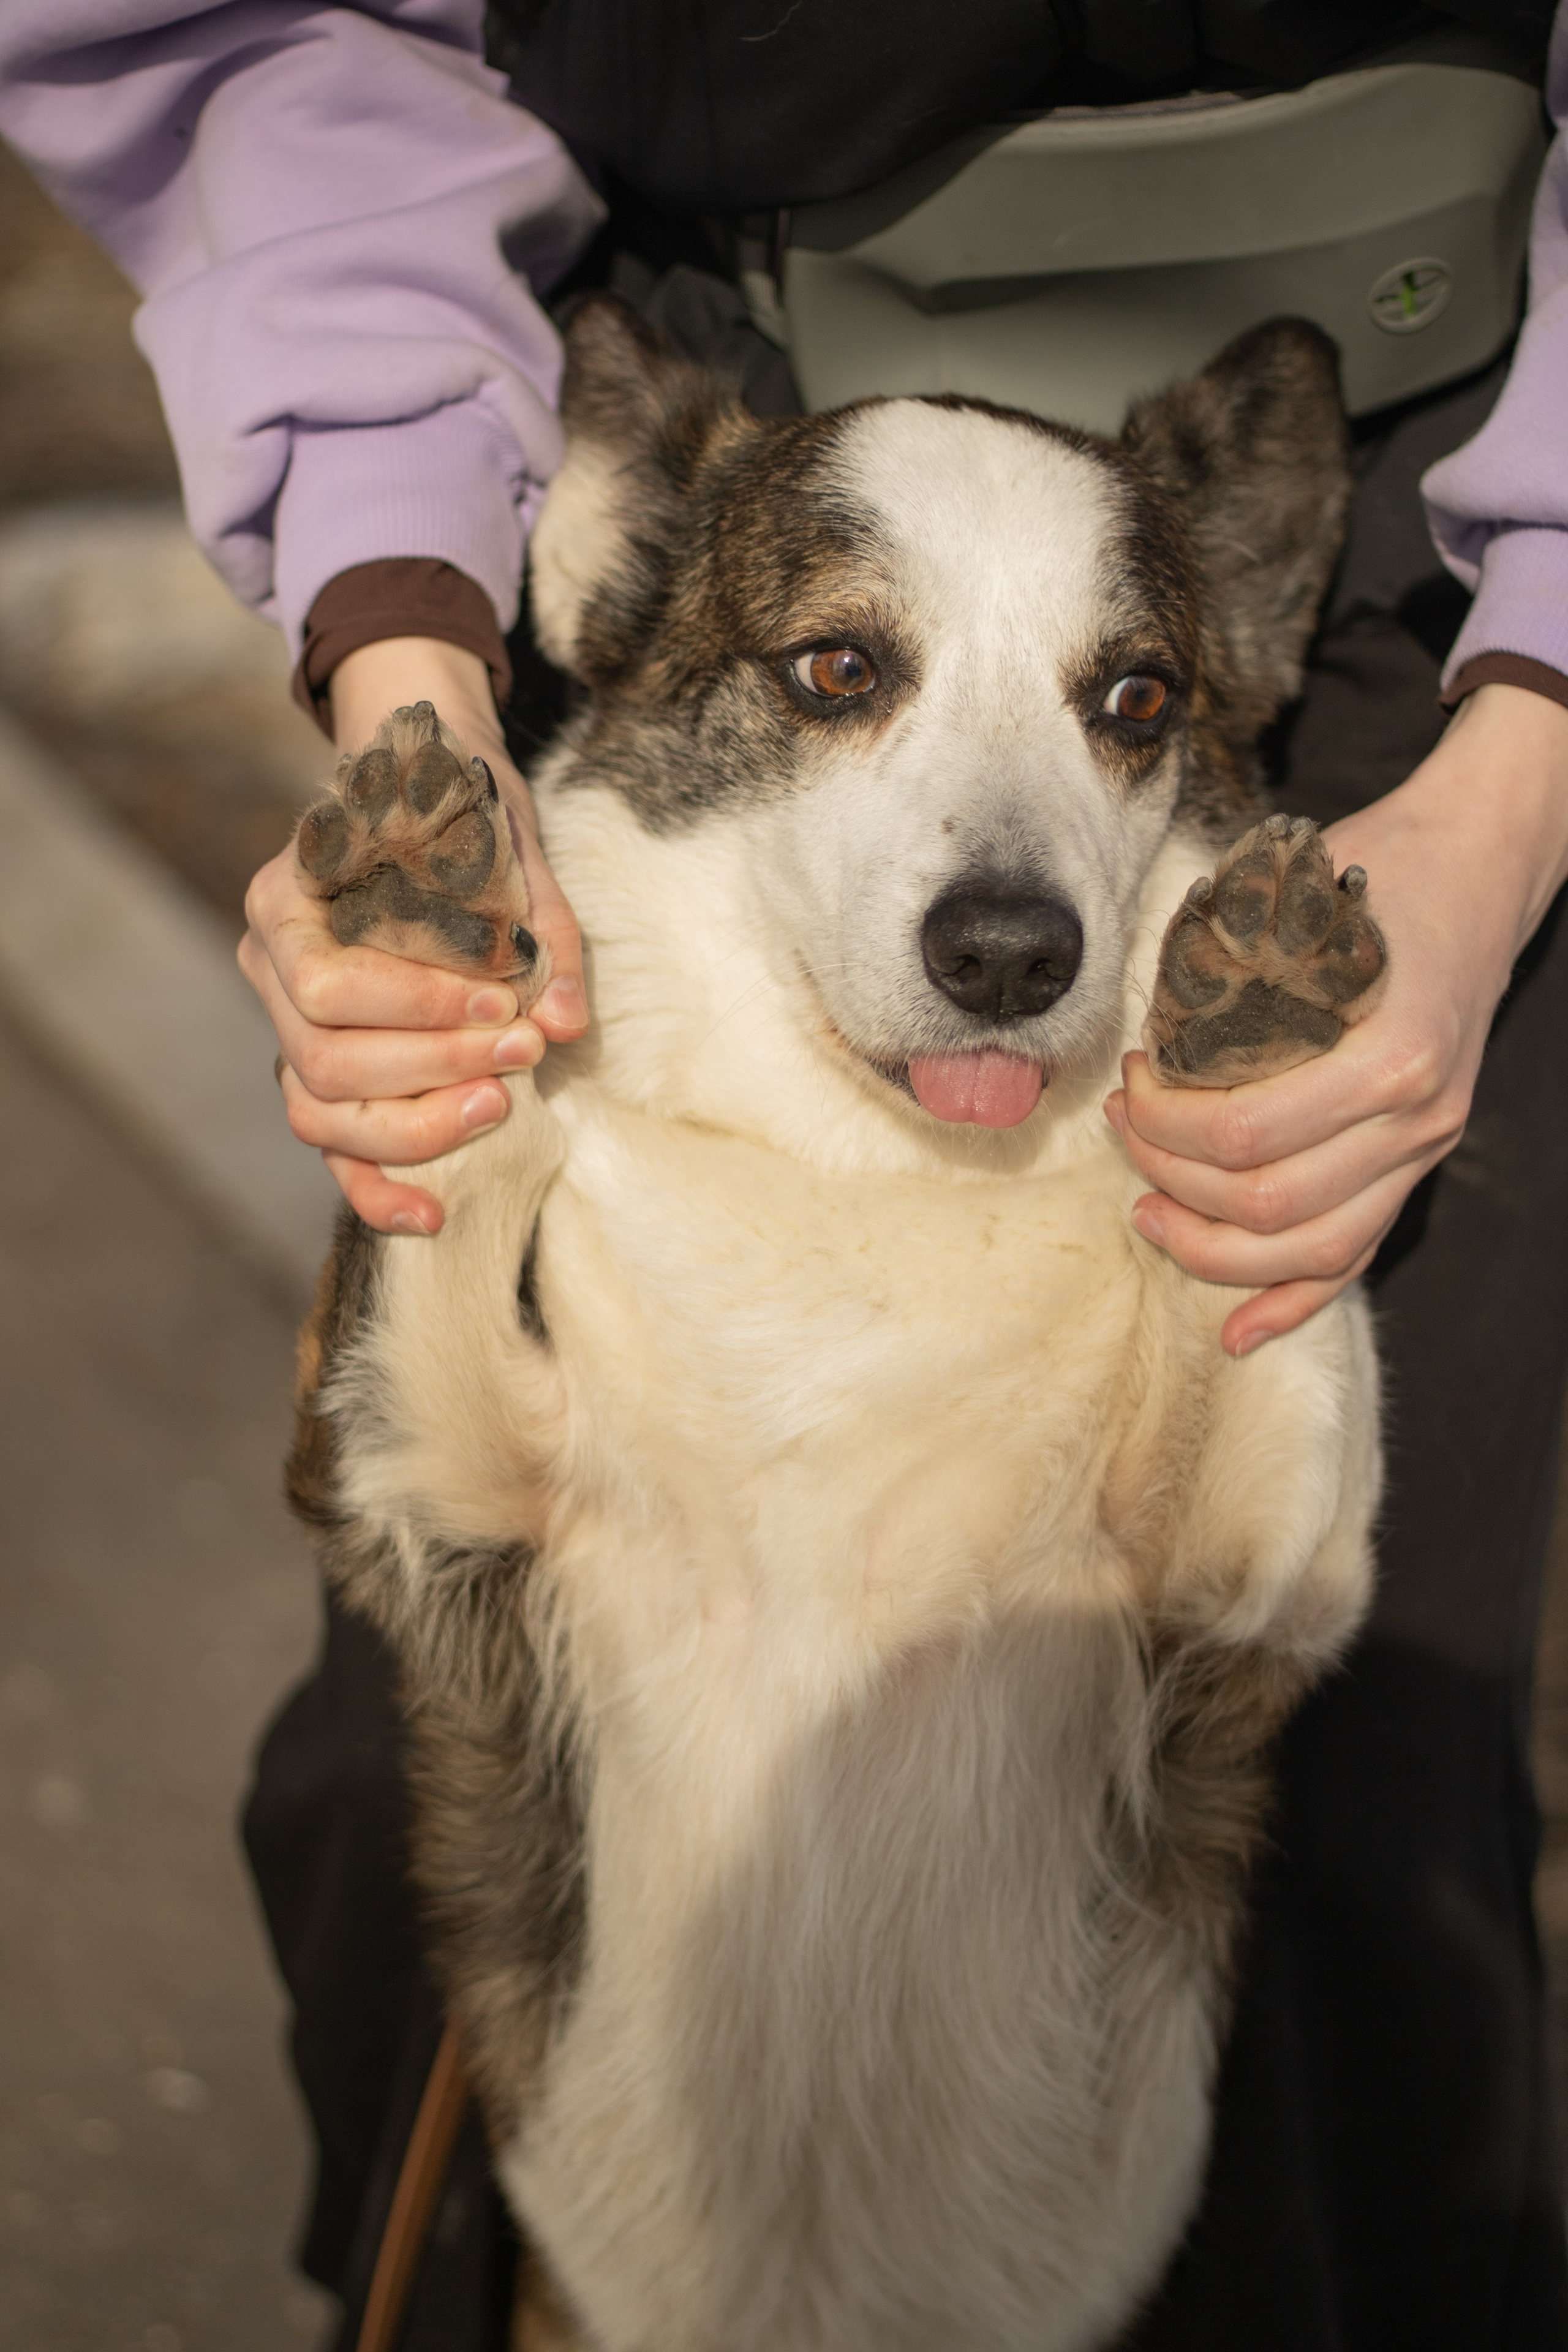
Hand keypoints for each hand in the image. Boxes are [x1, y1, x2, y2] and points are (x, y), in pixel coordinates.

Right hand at [239, 637, 587, 1234]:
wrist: (424, 790)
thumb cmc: (460, 815)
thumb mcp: (507, 847)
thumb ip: (539, 931)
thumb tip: (561, 1023)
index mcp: (288, 899)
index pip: (326, 986)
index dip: (415, 1008)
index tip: (503, 998)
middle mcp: (270, 967)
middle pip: (325, 1059)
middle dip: (434, 1068)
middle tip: (523, 1050)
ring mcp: (286, 1027)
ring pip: (321, 1113)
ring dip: (415, 1127)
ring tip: (502, 1105)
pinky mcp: (321, 1073)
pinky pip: (331, 1151)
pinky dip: (377, 1190)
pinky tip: (435, 1215)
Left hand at [1105, 683, 1567, 1354]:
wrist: (1479, 867)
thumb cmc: (1382, 871)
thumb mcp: (1300, 903)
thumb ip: (1230, 970)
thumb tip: (1144, 1041)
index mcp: (1389, 1055)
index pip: (1245, 1134)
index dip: (1165, 1126)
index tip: (1129, 1085)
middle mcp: (1416, 1116)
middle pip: (1269, 1205)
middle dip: (1172, 1179)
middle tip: (1122, 1133)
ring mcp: (1425, 1147)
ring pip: (1311, 1250)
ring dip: (1212, 1248)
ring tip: (1147, 1213)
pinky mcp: (1421, 1163)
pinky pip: (1357, 1257)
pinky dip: (1293, 1303)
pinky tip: (1238, 1332)